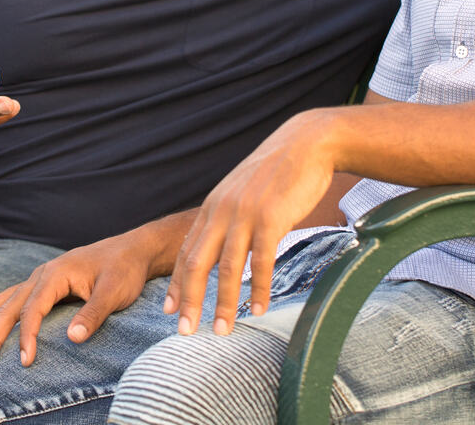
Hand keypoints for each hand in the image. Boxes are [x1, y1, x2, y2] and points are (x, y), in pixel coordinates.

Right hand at [0, 231, 157, 368]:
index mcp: (57, 273)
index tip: (25, 361)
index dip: (26, 335)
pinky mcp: (46, 284)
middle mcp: (43, 273)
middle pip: (9, 304)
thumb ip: (94, 314)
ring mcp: (42, 277)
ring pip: (6, 300)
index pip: (32, 308)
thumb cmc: (124, 270)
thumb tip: (73, 338)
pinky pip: (15, 299)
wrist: (133, 250)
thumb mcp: (115, 292)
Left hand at [163, 110, 335, 337]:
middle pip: (197, 262)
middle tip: (184, 331)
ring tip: (222, 330)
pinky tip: (259, 308)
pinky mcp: (270, 217)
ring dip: (223, 302)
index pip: (187, 250)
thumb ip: (230, 215)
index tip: (169, 309)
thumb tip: (225, 244)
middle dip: (188, 300)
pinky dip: (259, 288)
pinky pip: (261, 261)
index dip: (176, 282)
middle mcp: (222, 210)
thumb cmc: (277, 171)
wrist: (305, 143)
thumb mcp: (242, 191)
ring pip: (228, 267)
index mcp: (213, 206)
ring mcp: (245, 214)